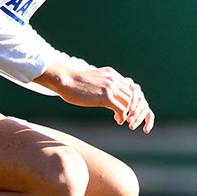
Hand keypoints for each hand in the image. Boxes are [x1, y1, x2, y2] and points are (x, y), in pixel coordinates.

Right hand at [37, 62, 154, 131]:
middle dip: (130, 106)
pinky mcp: (106, 97)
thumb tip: (106, 96)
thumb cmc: (74, 83)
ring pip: (128, 102)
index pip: (128, 86)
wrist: (66, 81)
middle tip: (124, 115)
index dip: (127, 98)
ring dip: (127, 113)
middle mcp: (114, 79)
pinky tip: (118, 121)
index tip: (123, 106)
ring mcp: (111, 87)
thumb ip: (103, 85)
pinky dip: (122, 117)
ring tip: (120, 119)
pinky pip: (121, 109)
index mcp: (111, 74)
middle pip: (131, 94)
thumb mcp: (93, 81)